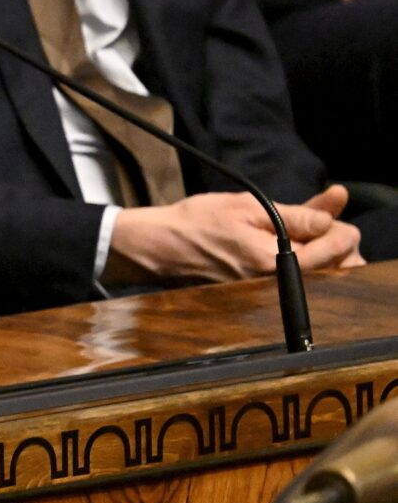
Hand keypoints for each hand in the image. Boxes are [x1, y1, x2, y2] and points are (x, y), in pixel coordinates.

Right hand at [105, 187, 359, 285]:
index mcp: (278, 262)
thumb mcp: (247, 207)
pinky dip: (300, 264)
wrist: (160, 248)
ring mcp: (268, 294)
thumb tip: (330, 219)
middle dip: (338, 245)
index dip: (342, 228)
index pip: (335, 250)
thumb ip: (295, 215)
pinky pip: (293, 281)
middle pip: (334, 270)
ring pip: (316, 277)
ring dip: (323, 255)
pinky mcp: (258, 296)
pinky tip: (289, 246)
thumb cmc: (197, 222)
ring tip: (311, 233)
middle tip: (327, 223)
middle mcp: (278, 285)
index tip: (335, 211)